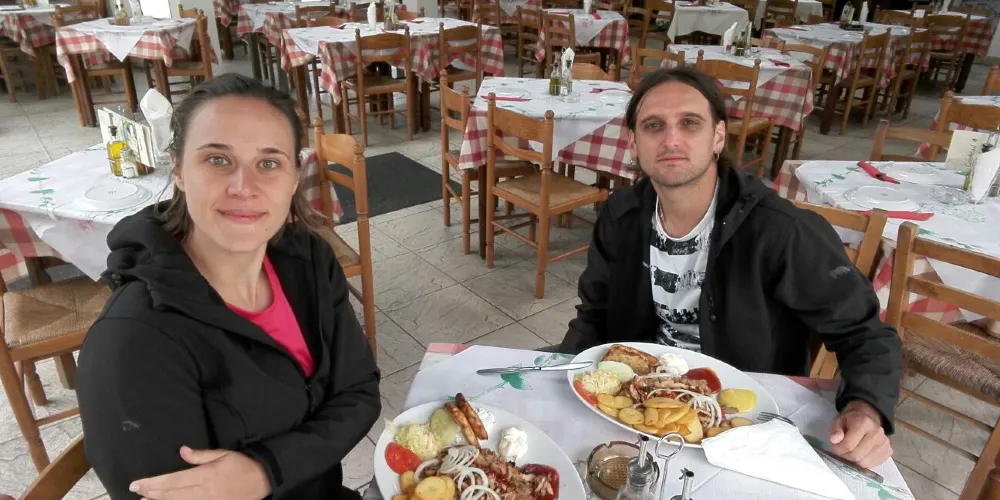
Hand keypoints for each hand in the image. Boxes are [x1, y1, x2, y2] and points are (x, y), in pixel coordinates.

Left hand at [130, 447, 270, 499]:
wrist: (263, 480)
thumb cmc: (242, 465)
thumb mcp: (223, 454)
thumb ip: (201, 455)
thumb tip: (182, 450)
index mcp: (205, 475)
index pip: (173, 480)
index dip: (153, 483)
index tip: (137, 483)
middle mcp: (203, 491)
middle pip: (171, 494)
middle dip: (151, 493)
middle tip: (135, 492)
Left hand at [829, 400, 891, 468]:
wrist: (868, 417)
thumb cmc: (850, 421)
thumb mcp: (839, 421)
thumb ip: (836, 430)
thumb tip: (834, 440)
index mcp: (863, 422)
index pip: (849, 444)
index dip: (838, 449)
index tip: (835, 447)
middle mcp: (877, 433)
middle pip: (857, 455)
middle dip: (846, 456)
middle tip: (842, 451)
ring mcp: (885, 443)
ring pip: (865, 463)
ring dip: (854, 461)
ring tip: (851, 452)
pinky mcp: (888, 451)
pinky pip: (873, 465)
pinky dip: (864, 463)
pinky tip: (861, 454)